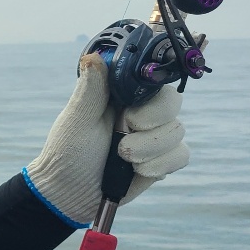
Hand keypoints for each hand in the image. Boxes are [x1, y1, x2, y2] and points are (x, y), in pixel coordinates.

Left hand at [25, 53, 189, 225]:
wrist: (71, 192)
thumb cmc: (68, 152)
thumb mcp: (77, 119)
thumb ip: (91, 90)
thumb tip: (93, 57)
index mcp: (122, 94)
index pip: (152, 77)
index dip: (154, 85)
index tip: (137, 104)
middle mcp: (143, 110)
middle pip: (172, 101)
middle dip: (151, 119)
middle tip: (125, 128)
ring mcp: (155, 134)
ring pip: (177, 130)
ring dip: (148, 147)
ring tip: (121, 156)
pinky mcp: (164, 158)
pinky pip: (181, 155)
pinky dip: (159, 164)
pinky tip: (136, 170)